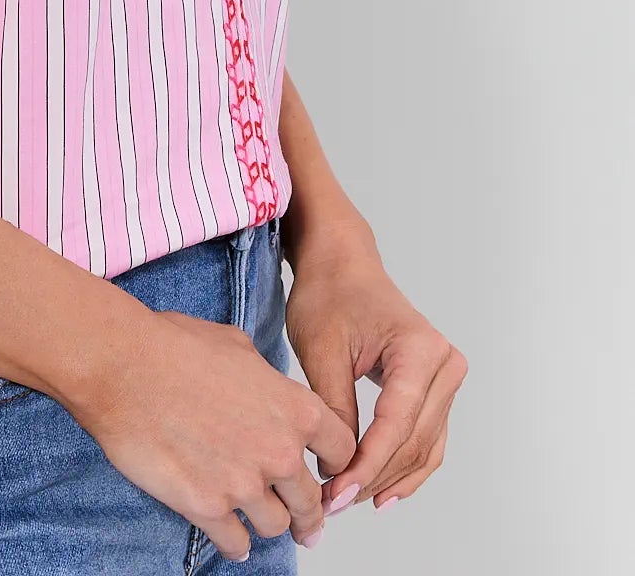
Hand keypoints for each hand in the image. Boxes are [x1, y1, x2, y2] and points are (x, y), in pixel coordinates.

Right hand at [69, 303, 356, 561]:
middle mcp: (278, 450)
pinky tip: (232, 538)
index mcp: (294, 408)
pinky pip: (236, 544)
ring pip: (276, 525)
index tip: (323, 470)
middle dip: (307, 510)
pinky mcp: (207, 507)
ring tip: (257, 520)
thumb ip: (267, 381)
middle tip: (305, 522)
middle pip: (311, 500)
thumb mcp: (238, 346)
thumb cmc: (172, 346)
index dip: (333, 462)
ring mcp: (243, 483)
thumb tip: (269, 392)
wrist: (124, 365)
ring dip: (266, 522)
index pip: (341, 450)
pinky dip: (236, 544)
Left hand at [283, 233, 467, 515]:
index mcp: (420, 350)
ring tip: (349, 500)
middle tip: (332, 502)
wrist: (341, 265)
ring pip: (423, 447)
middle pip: (412, 441)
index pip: (396, 424)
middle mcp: (444, 365)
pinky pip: (427, 439)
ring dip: (387, 478)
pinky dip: (404, 467)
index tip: (335, 493)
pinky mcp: (436, 390)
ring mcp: (446, 379)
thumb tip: (338, 467)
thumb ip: (334, 409)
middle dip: (372, 477)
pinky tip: (378, 492)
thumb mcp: (322, 350)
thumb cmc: (330, 295)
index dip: (366, 465)